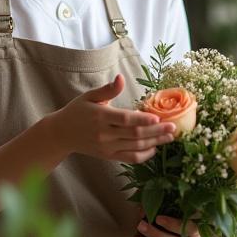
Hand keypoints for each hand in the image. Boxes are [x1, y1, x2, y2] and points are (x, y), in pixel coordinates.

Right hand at [49, 74, 175, 162]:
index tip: (158, 118)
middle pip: (134, 135)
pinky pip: (130, 158)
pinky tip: (155, 148)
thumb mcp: (89, 96)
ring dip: (155, 142)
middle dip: (156, 131)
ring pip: (135, 147)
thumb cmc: (77, 111)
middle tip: (173, 127)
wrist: (62, 134)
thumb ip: (107, 89)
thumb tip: (121, 78)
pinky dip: (144, 155)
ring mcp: (107, 147)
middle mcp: (104, 134)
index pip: (124, 120)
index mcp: (100, 116)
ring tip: (170, 136)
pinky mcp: (108, 156)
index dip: (142, 120)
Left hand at [134, 215, 201, 236]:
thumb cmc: (165, 217)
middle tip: (141, 225)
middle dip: (156, 234)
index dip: (173, 224)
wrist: (163, 232)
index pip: (188, 227)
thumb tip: (143, 210)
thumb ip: (157, 208)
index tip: (157, 218)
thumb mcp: (163, 210)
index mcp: (195, 227)